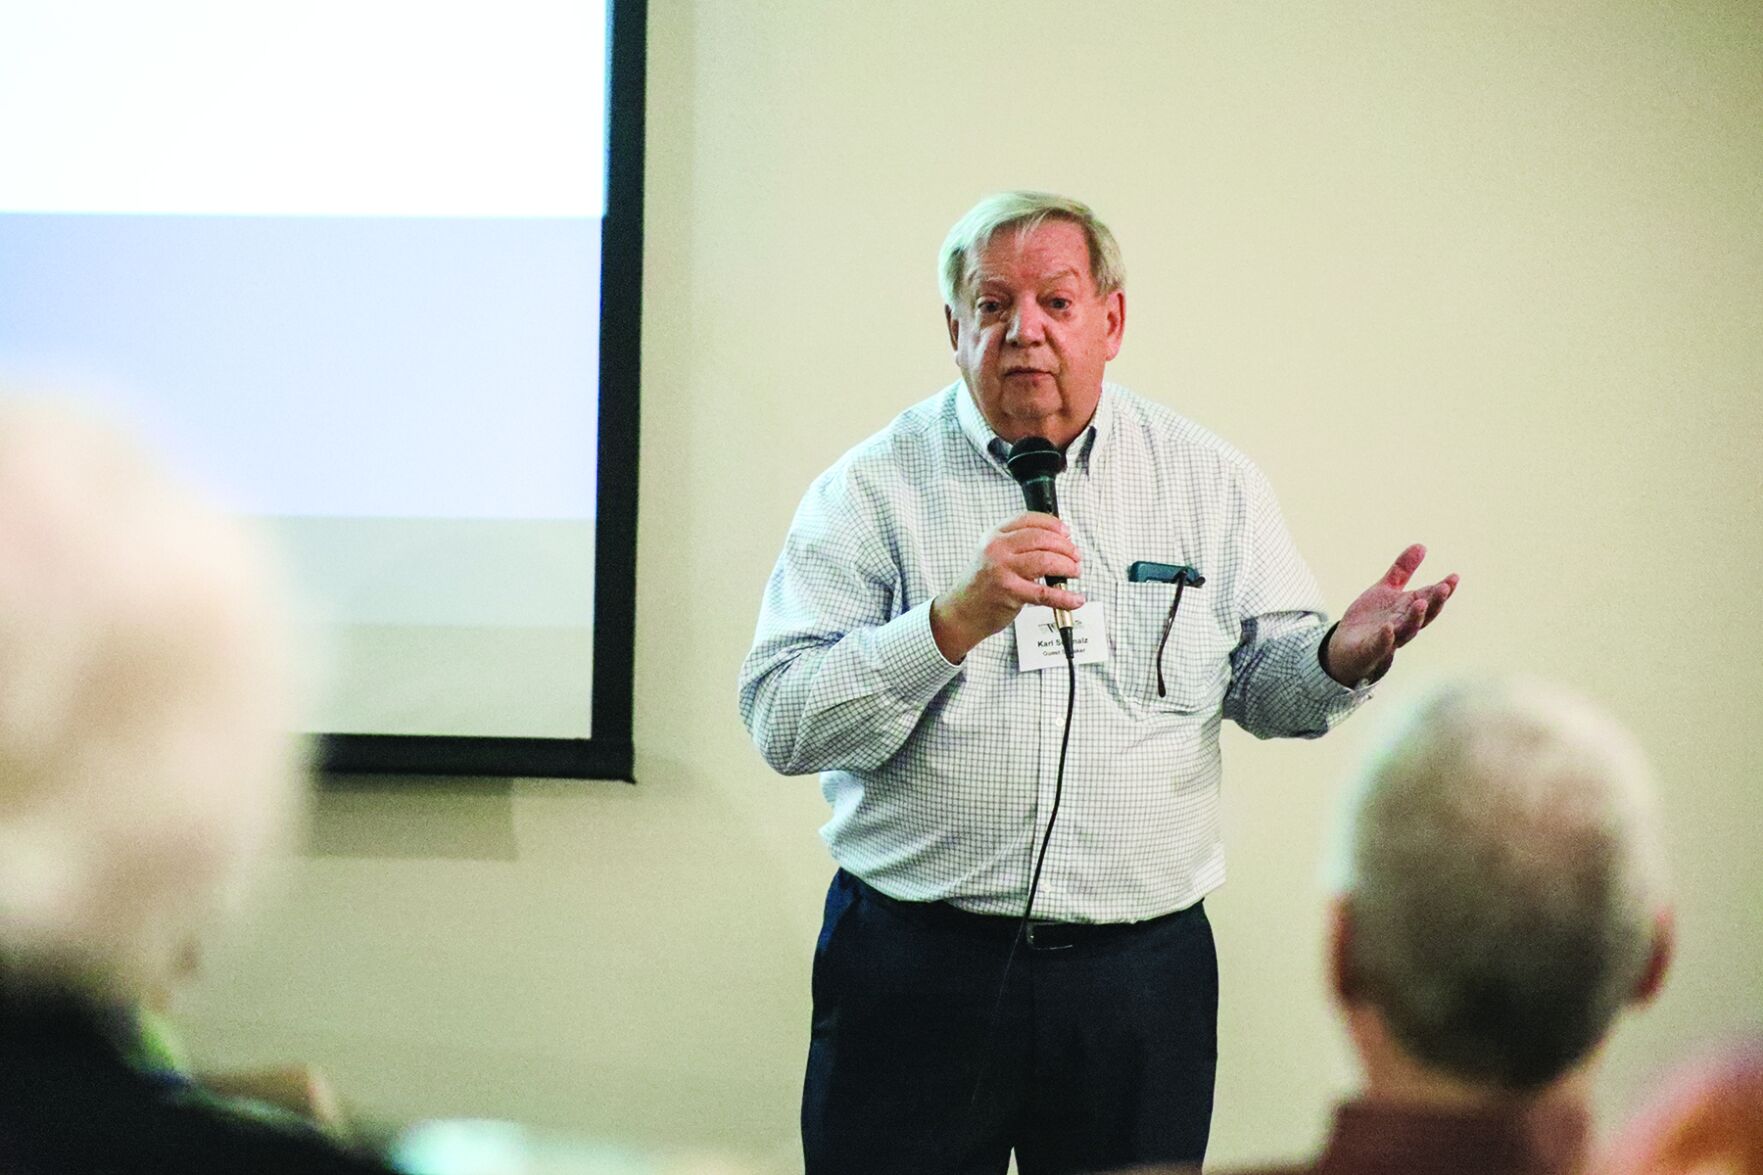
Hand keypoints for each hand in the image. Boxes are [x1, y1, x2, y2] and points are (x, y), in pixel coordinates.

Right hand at [931, 512, 1084, 662]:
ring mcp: (1002, 570)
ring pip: (1046, 561)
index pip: (1029, 520)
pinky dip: (1065, 597)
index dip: (1053, 524)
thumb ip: (1017, 545)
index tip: (1066, 533)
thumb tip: (1056, 541)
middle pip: (1041, 539)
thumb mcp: (992, 554)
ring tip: (1074, 572)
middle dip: (1065, 547)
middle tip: (1075, 556)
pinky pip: (1045, 593)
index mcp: (994, 536)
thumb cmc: (981, 584)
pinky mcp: (1010, 593)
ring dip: (1067, 566)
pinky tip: (1075, 598)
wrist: (962, 612)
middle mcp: (997, 549)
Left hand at [1325, 544, 1457, 684]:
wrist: (1346, 648)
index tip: (1454, 576)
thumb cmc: (1372, 619)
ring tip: (1420, 603)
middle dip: (1435, 602)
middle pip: (1423, 615)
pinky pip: (1379, 646)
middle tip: (1444, 588)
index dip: (1443, 589)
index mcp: (1408, 610)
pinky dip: (1385, 638)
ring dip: (1414, 618)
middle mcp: (1402, 625)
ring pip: (1406, 631)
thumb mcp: (1385, 589)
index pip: (1429, 598)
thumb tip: (1421, 545)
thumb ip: (1402, 570)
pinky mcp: (1370, 651)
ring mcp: (1388, 640)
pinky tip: (1387, 628)